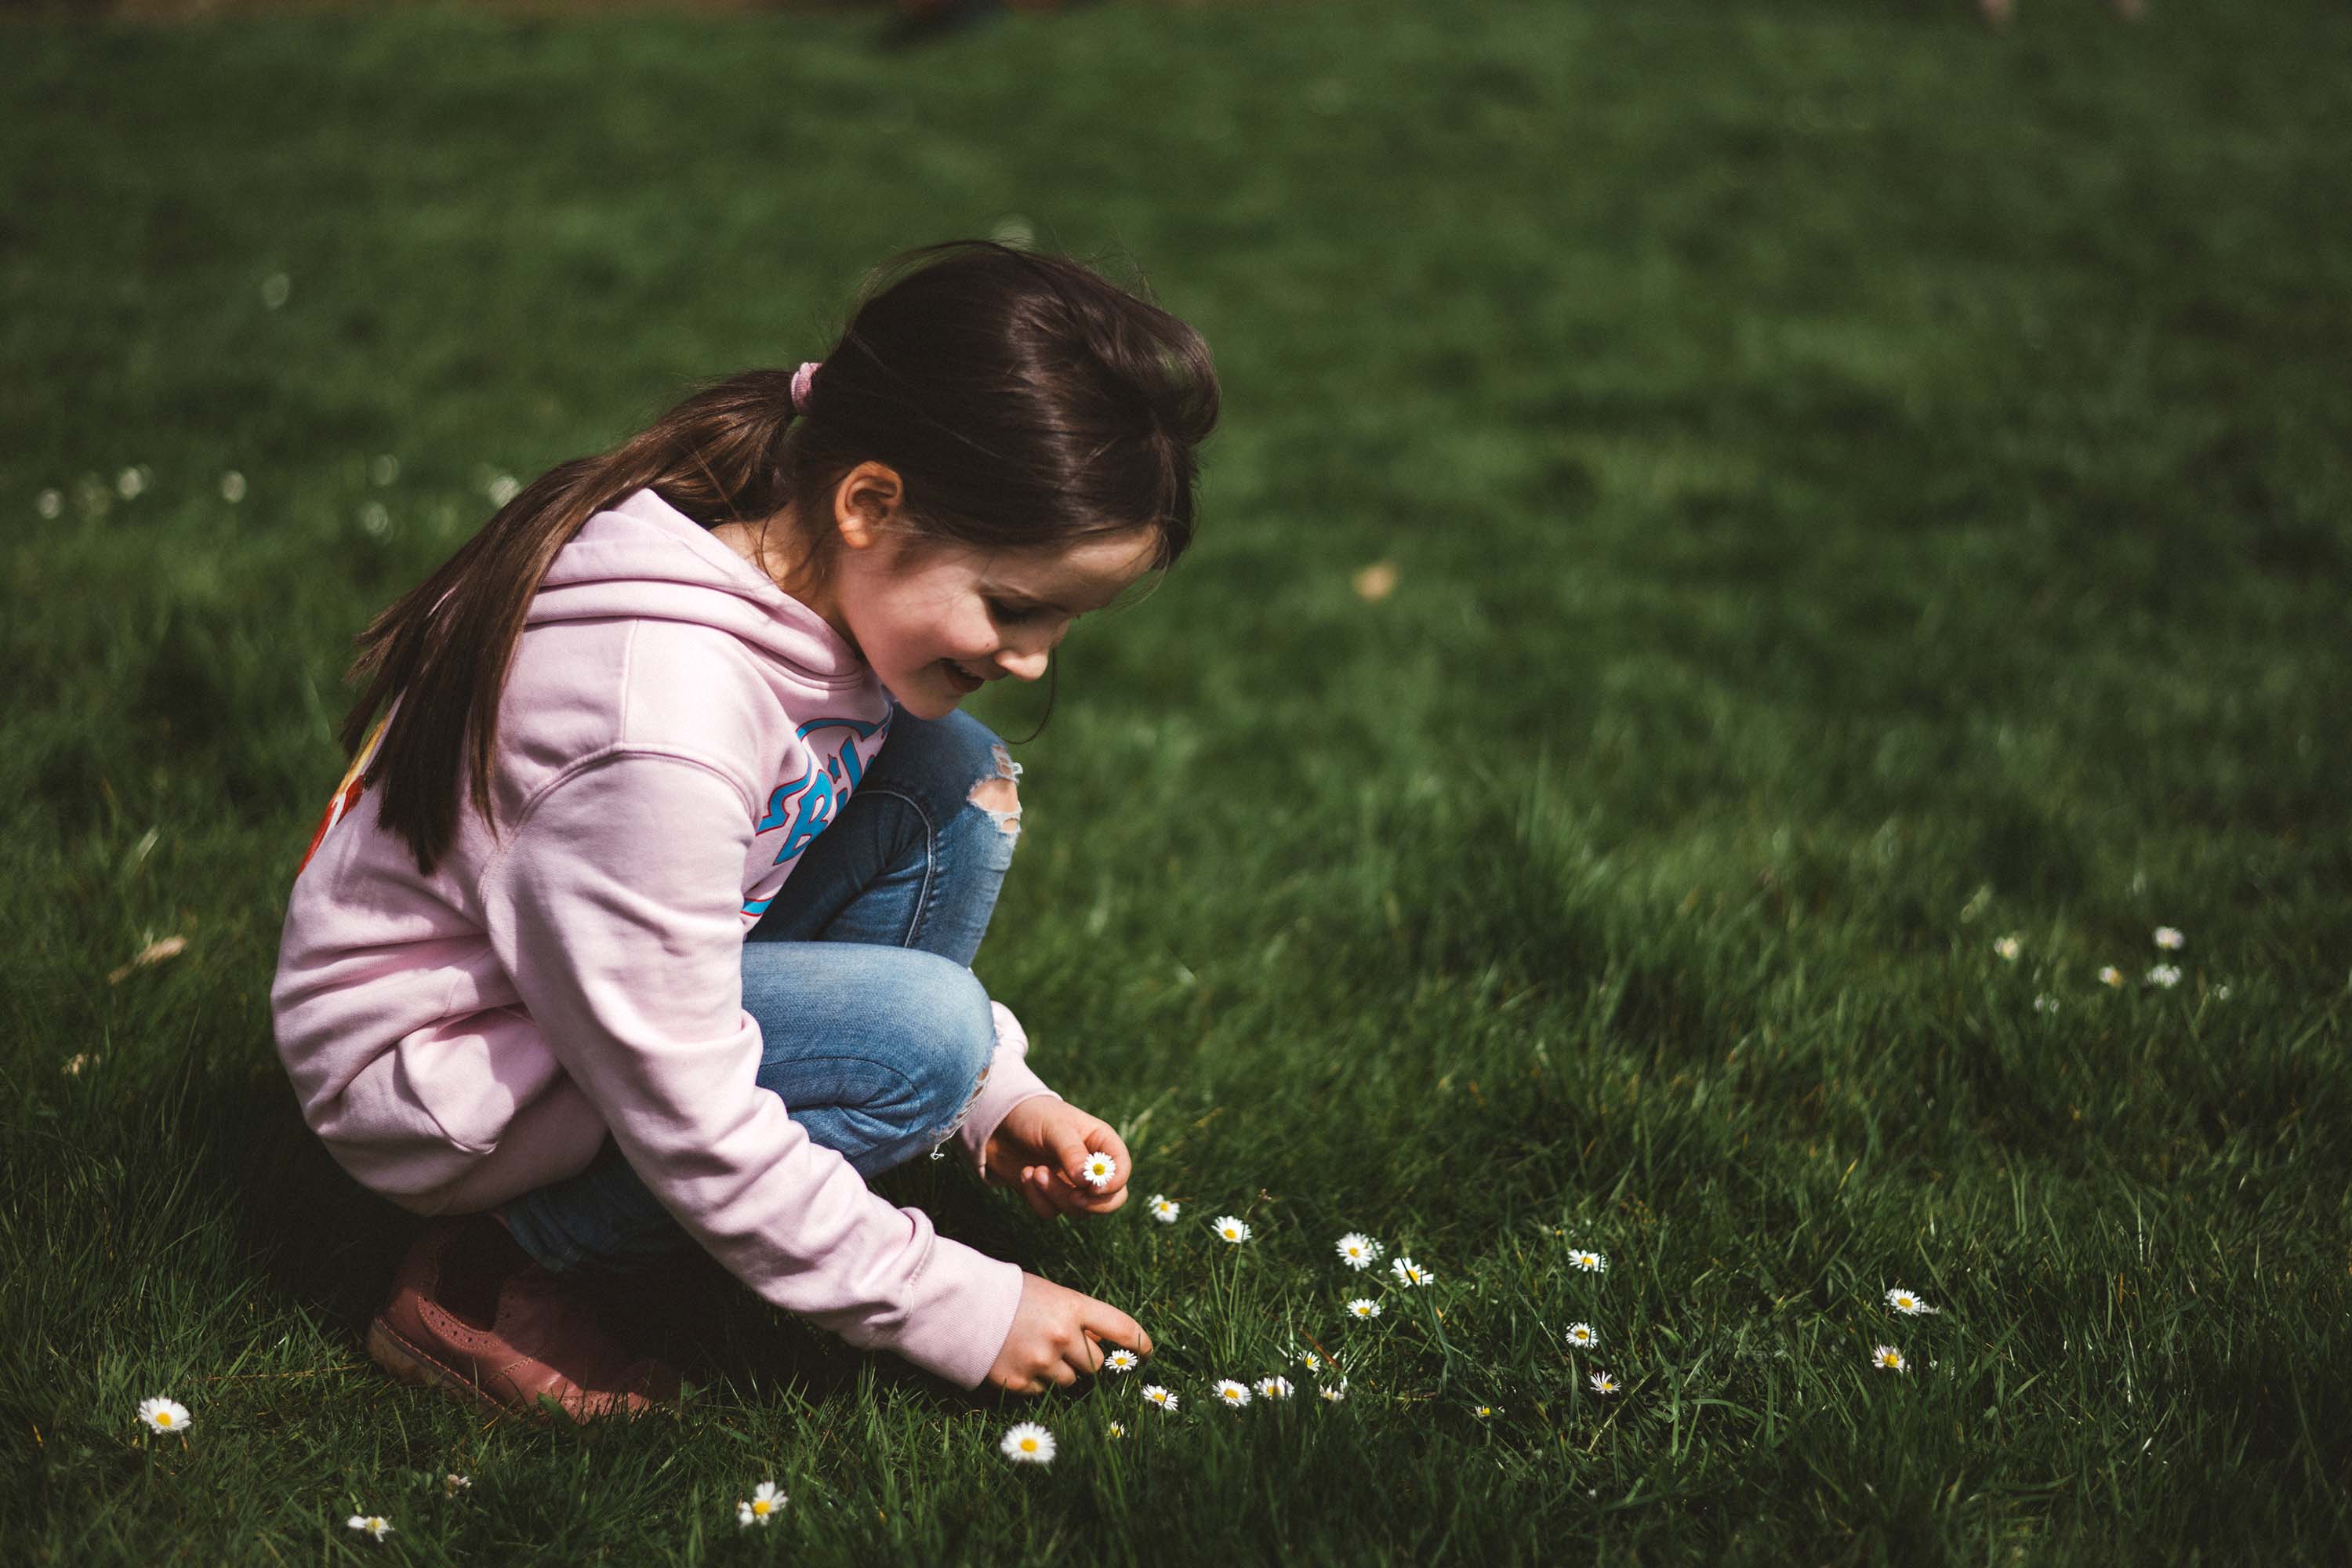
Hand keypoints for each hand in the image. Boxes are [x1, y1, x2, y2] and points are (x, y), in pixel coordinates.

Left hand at [982, 1098, 1131, 1219]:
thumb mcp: (1055, 1128)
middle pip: (1110, 1200)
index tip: (1095, 1188)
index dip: (1114, 1182)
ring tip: (1034, 1171)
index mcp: (1101, 1144)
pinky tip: (1025, 1174)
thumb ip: (1072, 1153)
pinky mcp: (1050, 1197)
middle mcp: (1091, 1168)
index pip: (1121, 1169)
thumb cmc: (1033, 1116)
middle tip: (1074, 1198)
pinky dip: (1037, 1199)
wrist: (998, 1125)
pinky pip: (1052, 1212)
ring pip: (1078, 1210)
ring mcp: (1072, 1185)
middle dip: (1091, 1203)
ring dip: (1055, 1195)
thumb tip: (1087, 1182)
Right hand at [986, 1272, 1151, 1393]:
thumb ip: (1077, 1317)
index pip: (1121, 1328)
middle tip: (1063, 1346)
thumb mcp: (1050, 1294)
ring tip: (1034, 1351)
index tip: (1148, 1351)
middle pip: (1096, 1364)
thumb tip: (1101, 1342)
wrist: (961, 1304)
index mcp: (1073, 1307)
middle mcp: (1062, 1337)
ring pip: (1071, 1382)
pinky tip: (1018, 1361)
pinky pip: (1042, 1392)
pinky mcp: (1019, 1382)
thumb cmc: (1009, 1294)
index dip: (1139, 1342)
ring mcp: (1041, 1363)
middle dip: (1085, 1358)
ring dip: (1061, 1372)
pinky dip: (1036, 1382)